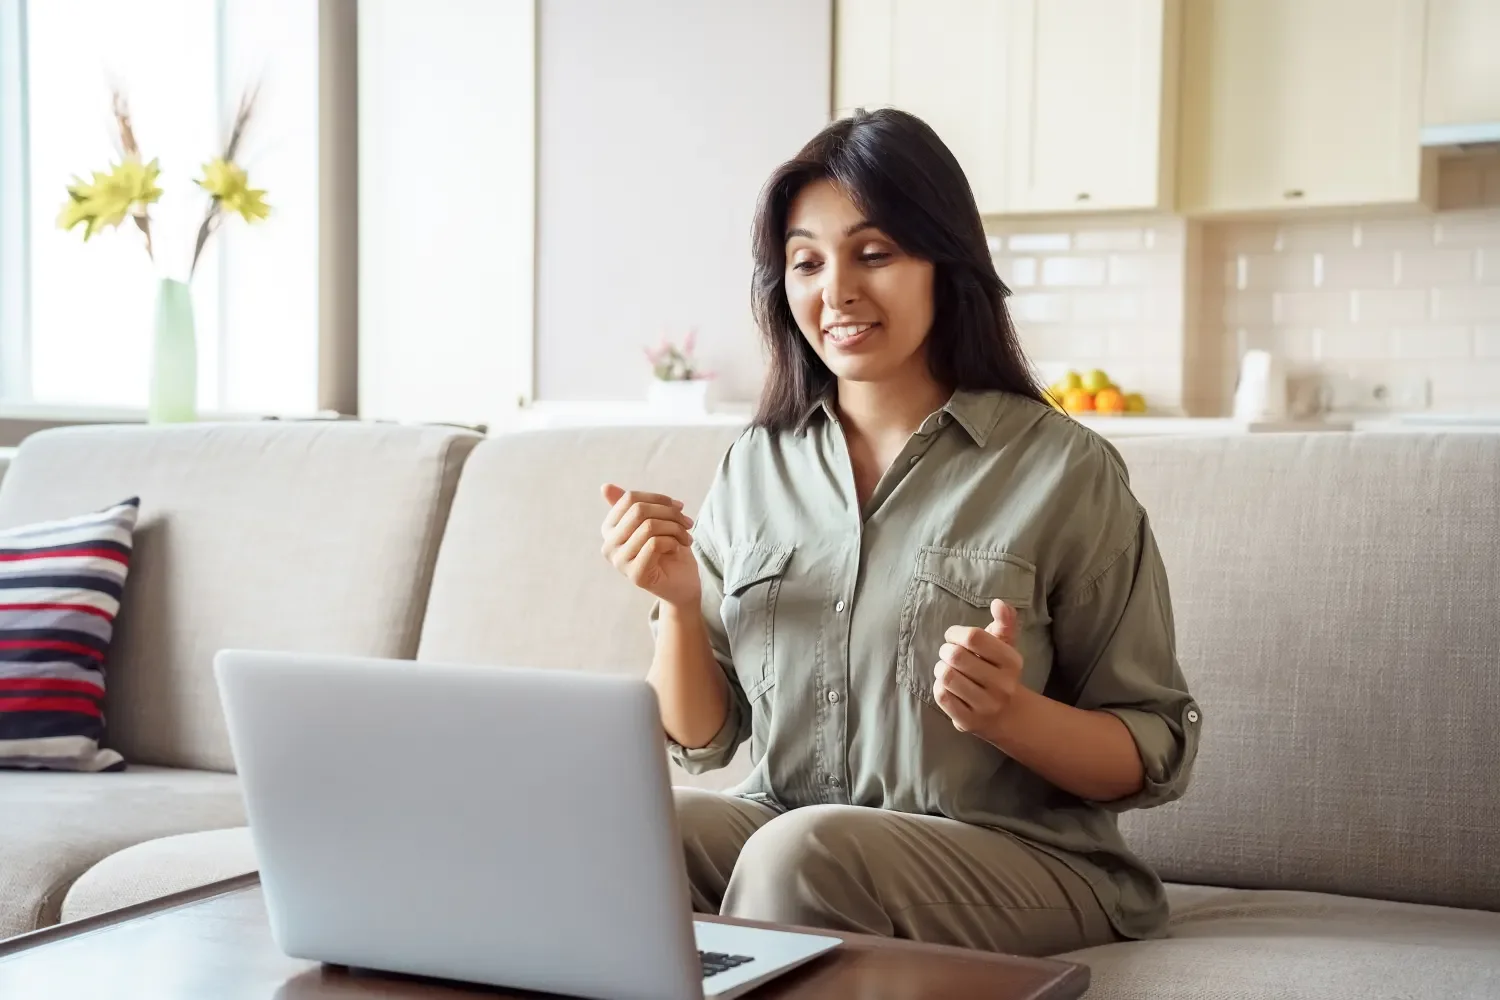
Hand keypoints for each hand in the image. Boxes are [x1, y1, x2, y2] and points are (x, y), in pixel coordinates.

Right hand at [600, 484, 700, 609]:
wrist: (682, 583)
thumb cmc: (668, 549)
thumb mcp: (653, 521)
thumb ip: (631, 505)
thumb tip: (605, 486)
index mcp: (610, 529)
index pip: (630, 499)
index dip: (658, 499)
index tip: (679, 507)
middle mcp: (609, 545)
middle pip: (639, 511)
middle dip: (670, 513)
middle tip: (687, 523)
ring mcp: (619, 562)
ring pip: (649, 526)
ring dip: (675, 529)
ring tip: (686, 537)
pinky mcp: (634, 574)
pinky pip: (655, 544)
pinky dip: (673, 542)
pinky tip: (678, 549)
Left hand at [933, 600, 1022, 735]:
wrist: (1010, 716)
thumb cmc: (1001, 672)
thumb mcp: (1006, 647)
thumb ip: (1005, 622)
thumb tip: (999, 603)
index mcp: (1012, 661)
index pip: (974, 637)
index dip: (955, 633)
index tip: (953, 636)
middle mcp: (1002, 685)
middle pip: (956, 656)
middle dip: (945, 650)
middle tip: (948, 654)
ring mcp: (986, 705)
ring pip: (946, 676)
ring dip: (940, 668)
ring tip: (947, 669)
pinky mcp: (969, 721)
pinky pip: (942, 696)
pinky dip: (939, 686)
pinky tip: (947, 686)